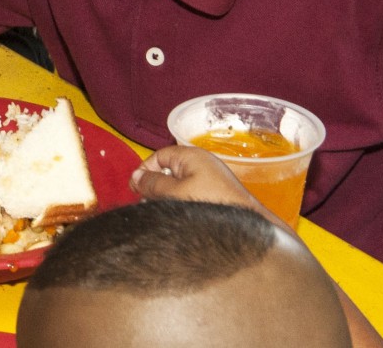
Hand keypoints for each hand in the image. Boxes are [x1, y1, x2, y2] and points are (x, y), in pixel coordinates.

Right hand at [130, 146, 272, 217]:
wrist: (247, 226)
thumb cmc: (211, 205)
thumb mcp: (174, 193)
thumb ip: (152, 183)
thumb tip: (135, 177)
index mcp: (192, 156)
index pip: (159, 156)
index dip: (145, 171)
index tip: (137, 189)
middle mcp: (202, 163)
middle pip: (168, 169)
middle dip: (156, 186)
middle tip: (149, 204)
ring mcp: (211, 178)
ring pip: (178, 183)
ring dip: (168, 196)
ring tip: (166, 212)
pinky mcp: (217, 192)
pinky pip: (190, 191)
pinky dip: (182, 201)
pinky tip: (181, 215)